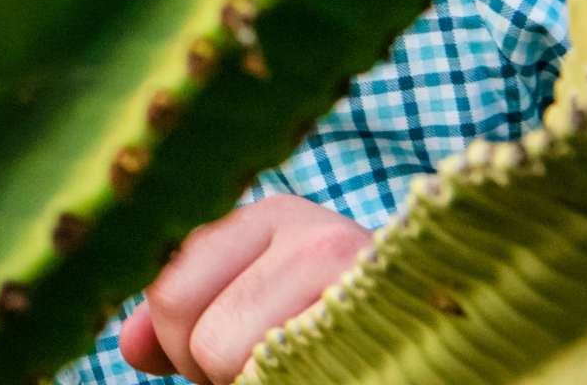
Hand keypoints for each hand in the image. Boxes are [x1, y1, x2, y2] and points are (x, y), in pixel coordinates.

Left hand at [117, 196, 371, 382]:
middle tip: (263, 368)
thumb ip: (188, 312)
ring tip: (298, 369)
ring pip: (230, 355)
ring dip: (253, 379)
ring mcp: (353, 276)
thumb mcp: (257, 298)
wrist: (455, 314)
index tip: (223, 362)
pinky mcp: (381, 316)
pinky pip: (287, 369)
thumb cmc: (336, 317)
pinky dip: (289, 375)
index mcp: (270, 217)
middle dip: (210, 368)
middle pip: (191, 325)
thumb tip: (131, 350)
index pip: (169, 296)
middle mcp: (311, 233)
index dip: (182, 350)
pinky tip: (328, 368)